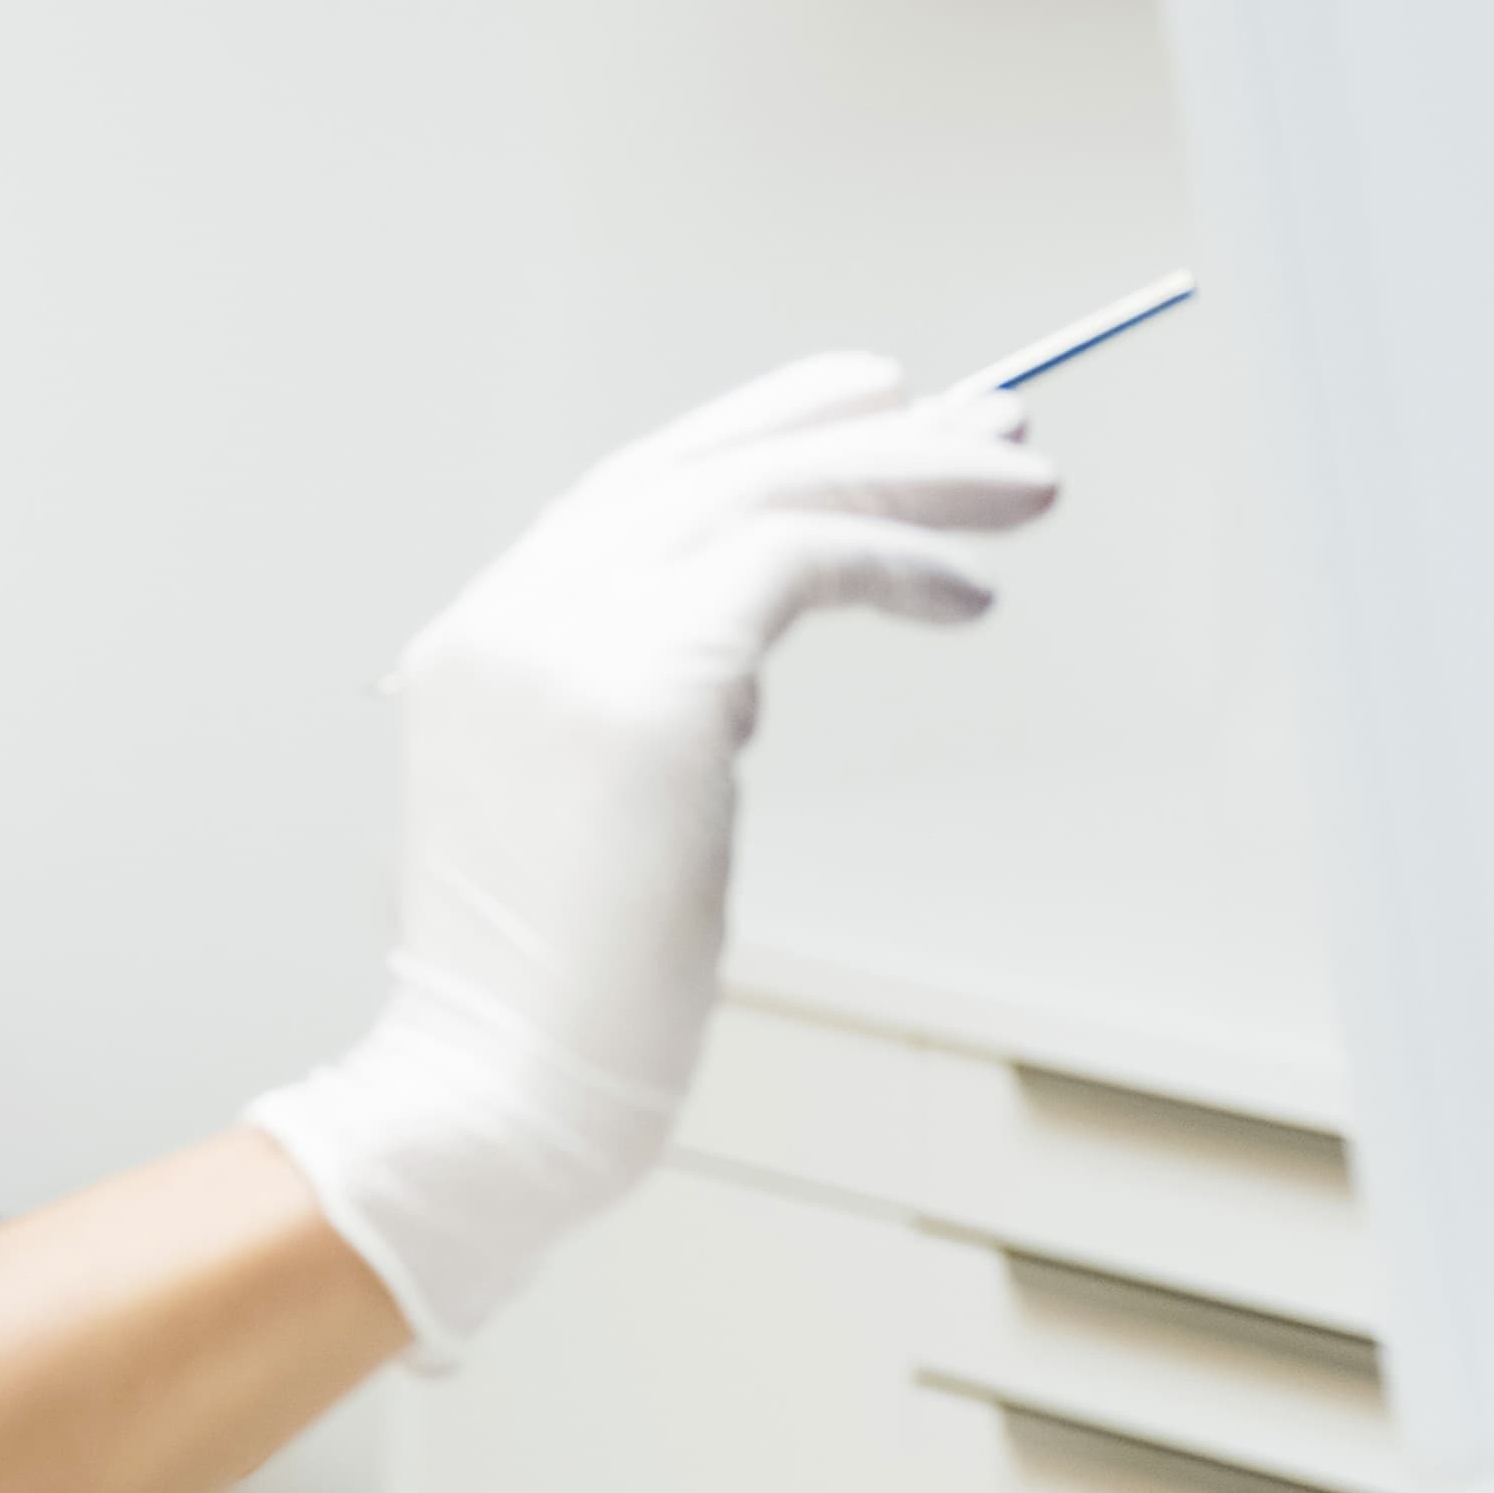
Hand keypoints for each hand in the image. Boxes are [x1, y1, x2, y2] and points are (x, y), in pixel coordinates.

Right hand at [246, 353, 1056, 1346]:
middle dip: (862, 431)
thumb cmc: (551, 998)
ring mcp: (565, 648)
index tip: (865, 398)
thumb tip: (746, 665)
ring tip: (1016, 490)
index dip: (755, 429)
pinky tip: (963, 594)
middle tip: (990, 423)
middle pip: (704, 471)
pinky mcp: (644, 693)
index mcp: (477, 645)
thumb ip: (638, 713)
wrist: (493, 1094)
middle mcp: (510, 622)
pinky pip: (794, 565)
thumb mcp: (580, 816)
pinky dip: (895, 560)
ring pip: (760, 496)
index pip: (630, 489)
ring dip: (906, 477)